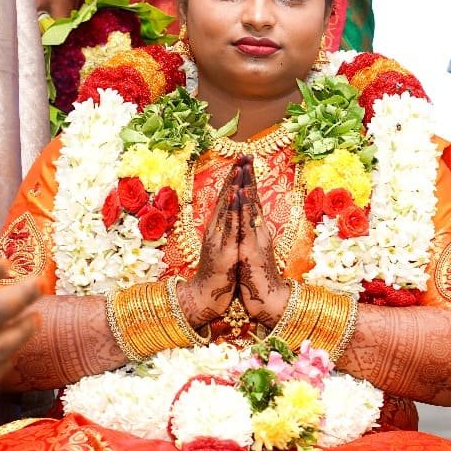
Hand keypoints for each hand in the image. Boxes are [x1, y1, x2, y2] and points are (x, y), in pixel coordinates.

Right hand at [177, 160, 242, 327]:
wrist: (206, 296)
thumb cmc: (219, 273)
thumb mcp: (227, 247)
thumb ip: (229, 231)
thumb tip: (235, 218)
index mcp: (219, 227)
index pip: (228, 198)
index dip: (235, 179)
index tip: (244, 161)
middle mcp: (216, 229)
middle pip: (226, 197)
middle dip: (235, 175)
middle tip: (243, 154)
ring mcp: (219, 238)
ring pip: (227, 208)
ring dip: (233, 187)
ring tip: (240, 168)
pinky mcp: (224, 250)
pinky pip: (229, 227)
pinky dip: (232, 210)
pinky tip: (235, 195)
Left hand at [235, 159, 288, 326]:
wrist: (268, 300)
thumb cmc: (258, 280)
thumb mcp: (251, 254)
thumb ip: (251, 239)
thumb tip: (249, 228)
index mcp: (258, 232)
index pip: (252, 202)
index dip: (248, 182)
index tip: (245, 164)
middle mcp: (260, 231)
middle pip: (253, 198)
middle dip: (249, 176)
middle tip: (247, 154)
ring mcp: (256, 238)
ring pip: (250, 206)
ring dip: (246, 185)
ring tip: (243, 165)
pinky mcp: (250, 248)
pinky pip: (245, 224)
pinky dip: (241, 207)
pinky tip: (239, 192)